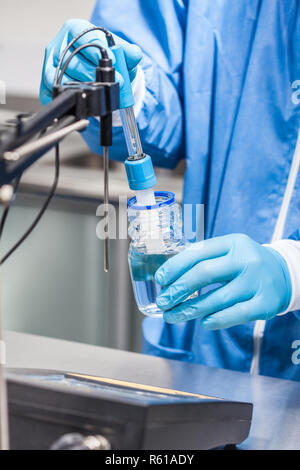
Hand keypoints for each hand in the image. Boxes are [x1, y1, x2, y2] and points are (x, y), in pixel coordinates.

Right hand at [40, 18, 141, 104]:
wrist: (97, 72)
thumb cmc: (105, 59)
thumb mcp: (120, 53)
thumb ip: (128, 53)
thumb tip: (135, 54)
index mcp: (76, 29)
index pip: (84, 37)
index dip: (99, 52)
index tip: (113, 63)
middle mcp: (60, 45)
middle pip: (74, 61)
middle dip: (96, 75)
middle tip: (113, 84)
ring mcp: (51, 64)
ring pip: (65, 78)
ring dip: (86, 88)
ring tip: (102, 92)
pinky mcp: (47, 82)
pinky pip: (56, 92)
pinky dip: (72, 96)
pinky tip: (87, 98)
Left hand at [155, 234, 291, 328]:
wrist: (284, 274)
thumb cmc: (245, 264)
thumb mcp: (228, 252)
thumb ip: (204, 259)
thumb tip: (168, 279)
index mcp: (232, 243)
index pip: (198, 252)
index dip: (175, 266)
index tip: (160, 279)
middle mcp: (246, 259)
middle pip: (204, 273)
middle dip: (178, 289)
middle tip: (163, 301)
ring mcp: (257, 282)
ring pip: (217, 298)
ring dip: (190, 310)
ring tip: (172, 316)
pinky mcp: (265, 303)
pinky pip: (235, 314)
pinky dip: (216, 320)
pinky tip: (203, 322)